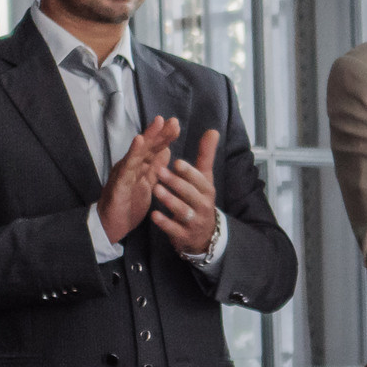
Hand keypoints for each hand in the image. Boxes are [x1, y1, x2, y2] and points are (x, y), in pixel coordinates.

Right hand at [98, 115, 180, 241]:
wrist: (112, 225)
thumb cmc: (128, 205)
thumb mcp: (147, 184)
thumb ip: (155, 168)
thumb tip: (166, 151)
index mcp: (139, 167)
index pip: (153, 149)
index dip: (164, 137)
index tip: (175, 125)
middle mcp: (131, 166)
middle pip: (146, 146)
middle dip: (159, 132)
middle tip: (172, 120)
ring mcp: (124, 173)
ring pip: (137, 151)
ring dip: (148, 136)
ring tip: (157, 122)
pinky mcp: (119, 183)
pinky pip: (127, 167)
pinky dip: (133, 153)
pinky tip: (139, 142)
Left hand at [151, 127, 222, 255]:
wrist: (205, 236)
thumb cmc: (200, 200)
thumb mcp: (205, 179)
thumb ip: (206, 155)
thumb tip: (213, 130)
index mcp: (207, 190)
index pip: (200, 180)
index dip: (189, 172)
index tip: (176, 162)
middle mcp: (203, 206)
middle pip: (190, 194)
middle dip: (176, 183)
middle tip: (159, 172)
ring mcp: (194, 222)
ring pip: (182, 211)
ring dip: (170, 200)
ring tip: (156, 189)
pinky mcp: (184, 236)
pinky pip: (174, 229)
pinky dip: (164, 223)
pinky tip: (153, 215)